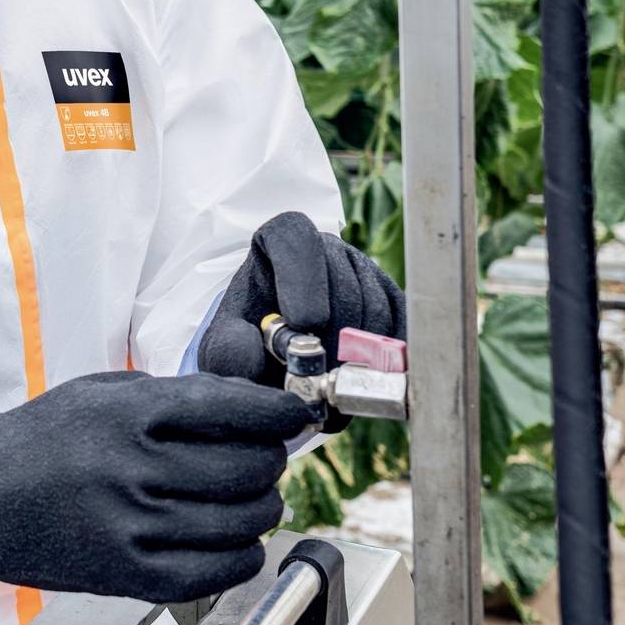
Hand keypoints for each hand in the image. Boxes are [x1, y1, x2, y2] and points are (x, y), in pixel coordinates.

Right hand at [0, 372, 310, 604]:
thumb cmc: (43, 439)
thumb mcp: (101, 392)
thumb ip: (172, 396)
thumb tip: (250, 408)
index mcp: (126, 414)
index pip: (232, 408)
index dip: (279, 412)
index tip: (296, 415)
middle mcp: (131, 468)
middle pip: (246, 467)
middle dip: (270, 461)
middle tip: (266, 459)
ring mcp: (130, 526)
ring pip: (241, 521)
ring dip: (262, 509)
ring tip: (254, 501)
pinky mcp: (127, 575)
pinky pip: (215, 571)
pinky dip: (243, 557)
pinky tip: (239, 542)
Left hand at [197, 212, 403, 426]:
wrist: (272, 357)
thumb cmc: (246, 345)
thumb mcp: (225, 348)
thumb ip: (231, 351)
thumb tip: (254, 358)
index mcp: (278, 241)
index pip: (296, 239)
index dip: (304, 280)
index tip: (302, 324)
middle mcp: (326, 246)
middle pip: (343, 281)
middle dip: (334, 334)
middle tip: (321, 375)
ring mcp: (362, 268)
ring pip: (374, 306)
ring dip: (358, 351)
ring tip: (334, 385)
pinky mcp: (388, 295)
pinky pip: (399, 322)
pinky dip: (387, 356)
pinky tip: (365, 382)